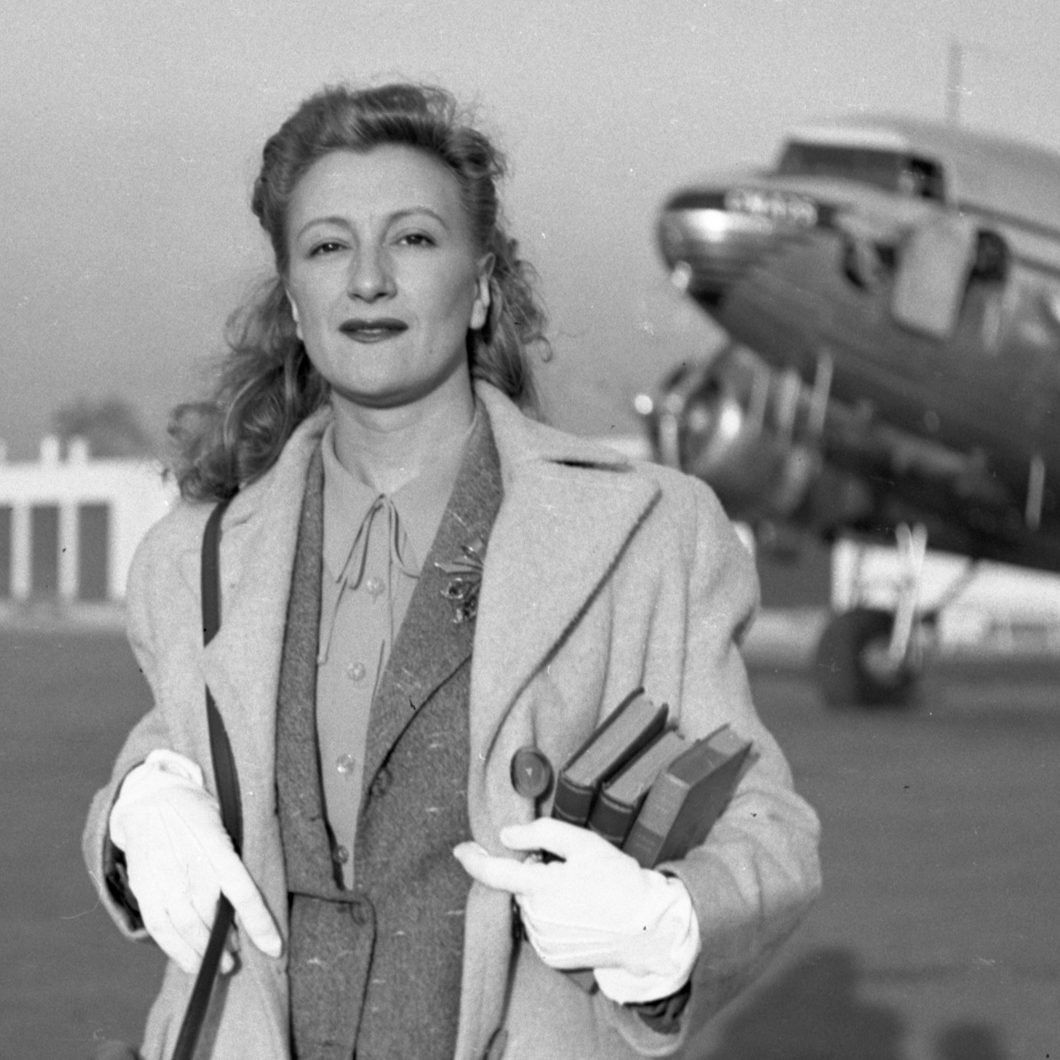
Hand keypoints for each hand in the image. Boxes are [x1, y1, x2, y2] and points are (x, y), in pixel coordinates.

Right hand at [109, 749, 281, 974]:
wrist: (149, 799)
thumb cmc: (197, 814)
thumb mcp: (224, 825)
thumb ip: (233, 861)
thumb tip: (246, 904)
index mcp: (216, 848)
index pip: (244, 894)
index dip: (260, 926)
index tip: (275, 949)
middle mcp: (190, 867)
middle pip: (214, 919)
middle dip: (229, 943)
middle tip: (238, 956)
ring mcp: (164, 880)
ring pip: (189, 930)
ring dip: (206, 954)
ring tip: (223, 965)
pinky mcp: (145, 890)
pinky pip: (161, 930)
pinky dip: (178, 951)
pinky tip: (191, 963)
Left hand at [454, 818, 699, 1002]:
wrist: (647, 929)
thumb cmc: (619, 881)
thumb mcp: (584, 844)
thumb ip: (541, 834)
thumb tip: (506, 836)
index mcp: (541, 887)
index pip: (494, 873)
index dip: (474, 859)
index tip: (461, 849)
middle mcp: (536, 918)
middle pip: (520, 887)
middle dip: (533, 874)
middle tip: (568, 869)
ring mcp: (544, 942)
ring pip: (531, 908)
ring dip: (544, 896)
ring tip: (581, 893)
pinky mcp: (553, 957)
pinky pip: (541, 928)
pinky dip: (552, 917)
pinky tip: (579, 913)